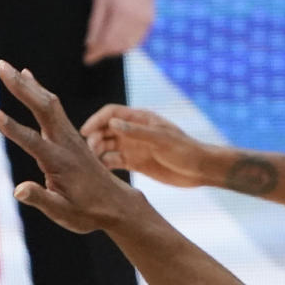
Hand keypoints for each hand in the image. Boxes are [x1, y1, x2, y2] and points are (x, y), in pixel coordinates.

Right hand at [0, 62, 138, 232]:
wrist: (117, 206)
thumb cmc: (89, 213)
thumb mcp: (64, 213)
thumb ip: (41, 199)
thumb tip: (18, 190)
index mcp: (61, 164)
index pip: (34, 143)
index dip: (14, 130)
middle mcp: (67, 145)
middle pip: (45, 110)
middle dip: (22, 88)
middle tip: (1, 66)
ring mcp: (71, 138)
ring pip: (50, 105)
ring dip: (29, 84)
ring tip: (8, 67)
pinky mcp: (72, 137)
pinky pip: (55, 109)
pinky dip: (40, 92)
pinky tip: (29, 79)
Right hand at [82, 105, 208, 187]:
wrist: (199, 169)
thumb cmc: (184, 149)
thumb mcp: (161, 139)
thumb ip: (137, 132)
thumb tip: (112, 124)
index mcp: (140, 119)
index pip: (111, 113)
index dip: (96, 120)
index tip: (85, 132)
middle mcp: (133, 131)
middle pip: (105, 130)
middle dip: (94, 138)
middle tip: (89, 151)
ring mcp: (133, 147)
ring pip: (107, 146)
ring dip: (97, 152)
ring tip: (91, 162)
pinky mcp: (134, 163)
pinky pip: (114, 161)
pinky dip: (104, 165)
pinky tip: (99, 171)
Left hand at [84, 0, 155, 64]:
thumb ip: (95, 23)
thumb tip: (90, 43)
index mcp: (121, 14)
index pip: (107, 42)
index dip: (97, 53)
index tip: (87, 59)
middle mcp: (136, 21)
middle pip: (119, 46)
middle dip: (106, 51)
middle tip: (93, 53)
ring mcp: (146, 21)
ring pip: (129, 45)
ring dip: (116, 48)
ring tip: (104, 46)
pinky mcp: (150, 20)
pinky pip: (138, 38)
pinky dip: (127, 42)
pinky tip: (118, 39)